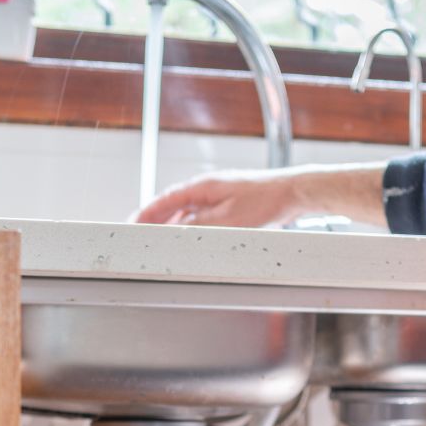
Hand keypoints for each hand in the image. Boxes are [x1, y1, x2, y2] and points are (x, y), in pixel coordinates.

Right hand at [130, 169, 308, 227]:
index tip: (132, 223)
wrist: (293, 193)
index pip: (165, 199)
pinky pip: (200, 215)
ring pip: (186, 211)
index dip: (146, 213)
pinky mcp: (229, 204)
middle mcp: (208, 189)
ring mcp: (218, 196)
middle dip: (154, 219)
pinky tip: (189, 237)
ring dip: (172, 224)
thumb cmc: (266, 200)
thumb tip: (175, 233)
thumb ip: (198, 227)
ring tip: (159, 239)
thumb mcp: (228, 221)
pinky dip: (190, 226)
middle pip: (172, 205)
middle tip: (139, 234)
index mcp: (203, 186)